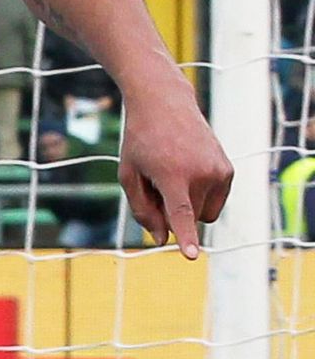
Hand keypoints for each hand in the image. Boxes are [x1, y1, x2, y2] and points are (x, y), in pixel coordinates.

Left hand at [119, 72, 232, 258]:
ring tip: (174, 174)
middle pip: (188, 219)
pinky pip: (215, 203)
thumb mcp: (129, 175)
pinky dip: (202, 196)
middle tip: (158, 181)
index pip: (180, 213)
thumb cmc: (141, 141)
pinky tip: (188, 172)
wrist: (165, 103)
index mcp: (173, 175)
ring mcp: (219, 171)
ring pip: (204, 215)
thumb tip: (162, 241)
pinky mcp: (228, 170)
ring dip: (189, 205)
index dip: (185, 237)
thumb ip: (142, 211)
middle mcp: (201, 172)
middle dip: (172, 211)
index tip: (191, 256)